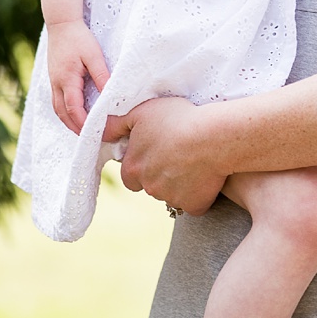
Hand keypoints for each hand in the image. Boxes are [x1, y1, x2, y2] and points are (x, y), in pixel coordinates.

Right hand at [45, 20, 109, 132]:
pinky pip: (58, 103)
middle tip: (93, 140)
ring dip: (70, 123)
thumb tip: (111, 96)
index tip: (97, 134)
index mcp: (66, 79)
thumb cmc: (79, 38)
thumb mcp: (94, 55)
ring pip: (58, 110)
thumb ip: (102, 76)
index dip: (84, 124)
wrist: (61, 23)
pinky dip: (66, 113)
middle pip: (63, 115)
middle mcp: (56, 84)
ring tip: (85, 133)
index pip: (74, 109)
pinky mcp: (54, 80)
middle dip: (77, 129)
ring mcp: (53, 82)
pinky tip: (77, 116)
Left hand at [115, 94, 226, 214]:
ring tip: (193, 160)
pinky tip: (206, 176)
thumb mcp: (141, 112)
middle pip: (150, 185)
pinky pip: (194, 203)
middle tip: (175, 155)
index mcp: (133, 168)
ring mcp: (172, 198)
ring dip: (179, 183)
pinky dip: (199, 194)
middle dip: (159, 175)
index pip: (129, 176)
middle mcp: (149, 187)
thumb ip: (116, 124)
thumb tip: (102, 134)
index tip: (154, 153)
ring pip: (172, 195)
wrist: (213, 136)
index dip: (140, 165)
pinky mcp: (194, 205)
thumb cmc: (177, 119)